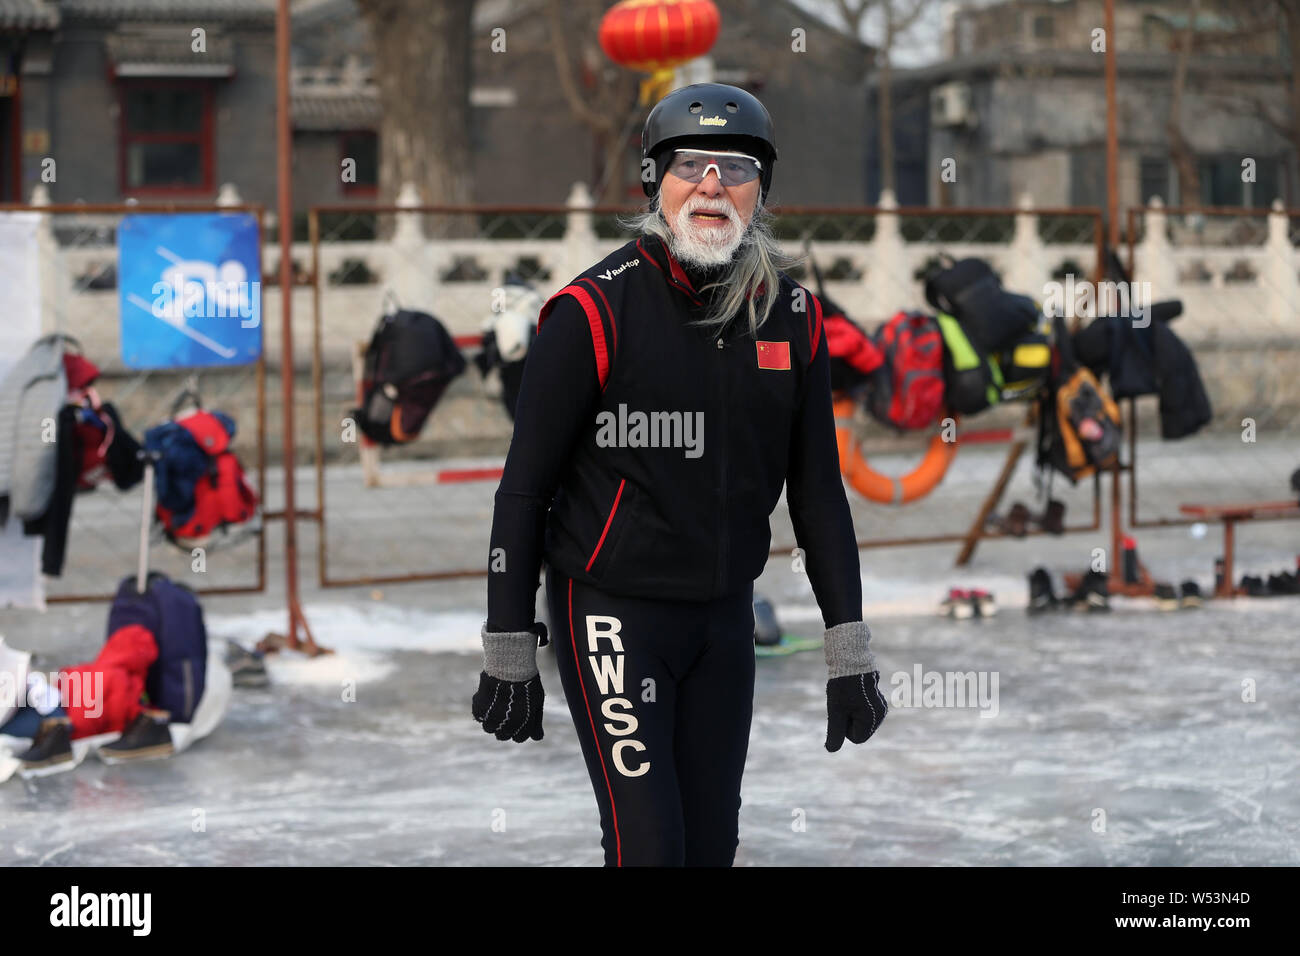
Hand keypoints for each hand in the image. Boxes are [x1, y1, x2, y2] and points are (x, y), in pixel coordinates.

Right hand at [474, 621, 546, 742]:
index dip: (519, 731)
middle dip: (505, 728)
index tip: (518, 721)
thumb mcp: (537, 701)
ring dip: (492, 720)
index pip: (519, 738)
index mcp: (524, 721)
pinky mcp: (480, 707)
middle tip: (506, 713)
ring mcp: (492, 715)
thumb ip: (536, 722)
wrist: (510, 662)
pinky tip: (489, 699)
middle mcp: (507, 722)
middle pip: (502, 736)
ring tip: (497, 705)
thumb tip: (538, 738)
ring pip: (489, 728)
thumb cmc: (526, 681)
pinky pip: (478, 716)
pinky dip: (482, 711)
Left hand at [824, 670, 887, 752]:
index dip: (844, 727)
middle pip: (859, 730)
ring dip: (851, 713)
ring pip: (860, 721)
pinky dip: (855, 706)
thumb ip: (835, 732)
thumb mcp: (835, 711)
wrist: (851, 661)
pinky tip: (853, 693)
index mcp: (872, 719)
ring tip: (848, 697)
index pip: (855, 738)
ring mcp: (880, 707)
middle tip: (844, 702)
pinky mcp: (877, 700)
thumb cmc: (842, 686)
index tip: (842, 709)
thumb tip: (830, 750)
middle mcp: (880, 715)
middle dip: (848, 720)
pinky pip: (862, 712)